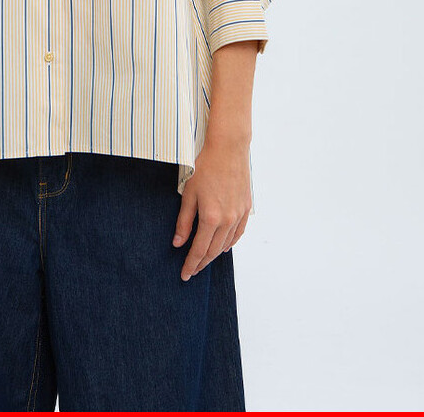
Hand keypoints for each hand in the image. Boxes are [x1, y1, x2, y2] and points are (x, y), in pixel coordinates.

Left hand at [172, 136, 252, 280]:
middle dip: (202, 263)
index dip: (191, 264)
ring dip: (215, 254)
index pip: (199, 250)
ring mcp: (239, 215)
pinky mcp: (246, 208)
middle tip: (192, 271)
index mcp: (211, 218)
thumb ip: (184, 221)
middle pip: (214, 251)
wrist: (228, 149)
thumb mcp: (188, 193)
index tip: (185, 274)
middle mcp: (227, 220)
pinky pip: (238, 233)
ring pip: (227, 244)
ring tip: (204, 260)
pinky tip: (224, 246)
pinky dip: (230, 243)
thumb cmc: (206, 167)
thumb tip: (178, 243)